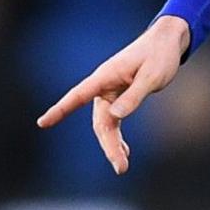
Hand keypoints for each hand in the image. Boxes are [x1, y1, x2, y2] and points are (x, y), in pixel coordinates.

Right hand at [37, 16, 191, 173]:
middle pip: (99, 121)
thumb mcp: (152, 76)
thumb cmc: (159, 55)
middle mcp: (104, 86)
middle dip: (108, 145)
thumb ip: (134, 96)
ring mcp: (110, 92)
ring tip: (122, 167)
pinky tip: (124, 152)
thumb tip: (115, 116)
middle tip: (121, 168)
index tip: (42, 122)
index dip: (60, 109)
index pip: (77, 95)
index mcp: (106, 76)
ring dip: (112, 145)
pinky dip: (117, 137)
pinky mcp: (119, 97)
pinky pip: (113, 121)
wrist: (167, 41)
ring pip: (106, 124)